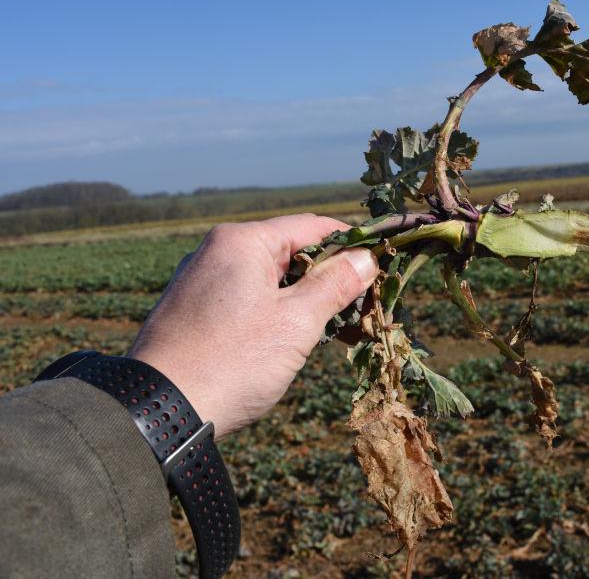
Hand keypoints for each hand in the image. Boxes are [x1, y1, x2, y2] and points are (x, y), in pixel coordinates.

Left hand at [128, 214, 377, 437]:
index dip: (352, 244)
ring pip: (269, 279)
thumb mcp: (296, 322)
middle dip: (330, 277)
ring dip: (305, 300)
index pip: (312, 226)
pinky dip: (276, 313)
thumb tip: (365, 258)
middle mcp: (216, 251)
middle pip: (291, 252)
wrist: (156, 412)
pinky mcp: (192, 311)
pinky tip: (295, 341)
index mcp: (241, 241)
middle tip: (365, 307)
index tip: (382, 264)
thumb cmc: (232, 362)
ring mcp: (200, 281)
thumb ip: (335, 285)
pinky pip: (246, 299)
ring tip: (338, 330)